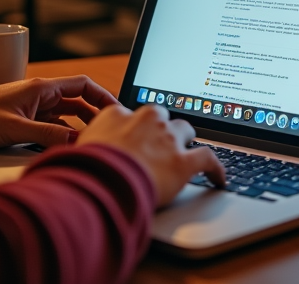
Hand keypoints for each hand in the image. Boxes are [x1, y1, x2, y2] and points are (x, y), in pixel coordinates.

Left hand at [0, 75, 117, 148]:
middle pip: (79, 101)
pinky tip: (68, 147)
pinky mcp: (25, 118)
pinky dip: (63, 134)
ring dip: (80, 126)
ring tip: (93, 141)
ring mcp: (34, 106)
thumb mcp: (16, 129)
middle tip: (110, 131)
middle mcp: (41, 94)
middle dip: (96, 114)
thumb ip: (48, 136)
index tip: (117, 110)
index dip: (103, 95)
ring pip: (66, 114)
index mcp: (42, 88)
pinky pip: (52, 124)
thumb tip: (77, 142)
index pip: (83, 85)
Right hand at [76, 104, 224, 206]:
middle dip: (161, 128)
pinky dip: (216, 168)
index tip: (135, 137)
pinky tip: (219, 177)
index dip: (134, 128)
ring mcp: (167, 138)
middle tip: (158, 145)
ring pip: (185, 131)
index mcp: (117, 113)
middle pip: (161, 116)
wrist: (101, 185)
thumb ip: (90, 143)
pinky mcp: (184, 161)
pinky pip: (208, 159)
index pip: (131, 114)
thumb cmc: (85, 171)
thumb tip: (87, 153)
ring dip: (184, 141)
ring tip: (185, 153)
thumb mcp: (79, 149)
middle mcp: (146, 120)